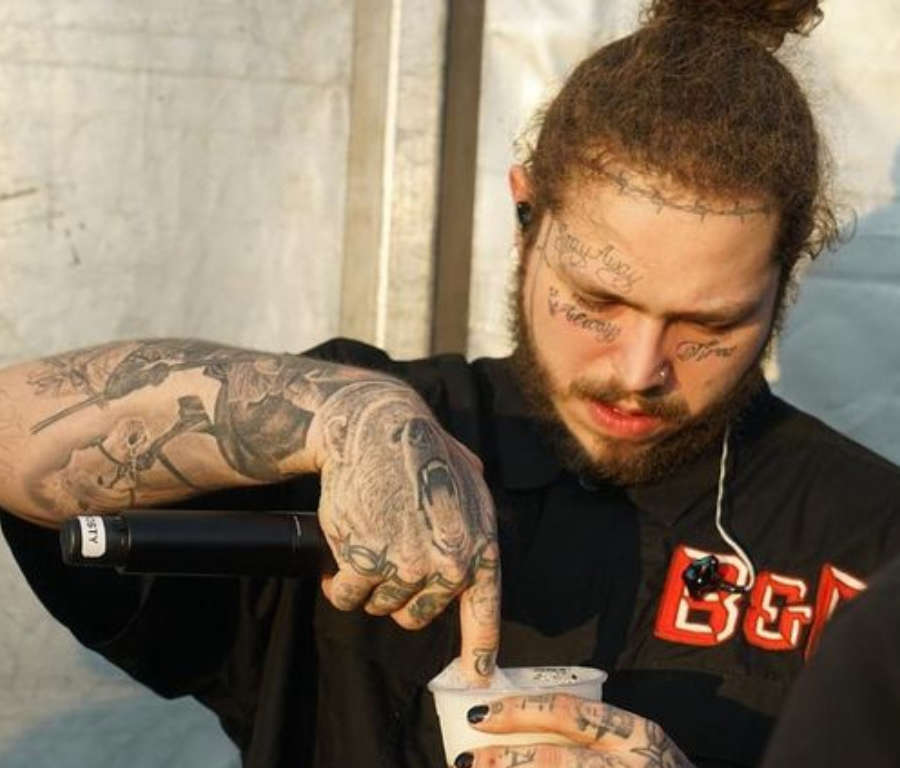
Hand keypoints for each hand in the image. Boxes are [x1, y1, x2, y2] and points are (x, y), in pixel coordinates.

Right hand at [314, 379, 499, 683]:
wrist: (377, 427)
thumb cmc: (422, 448)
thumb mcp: (469, 479)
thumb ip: (473, 520)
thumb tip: (470, 544)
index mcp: (479, 546)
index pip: (484, 612)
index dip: (480, 650)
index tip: (478, 677)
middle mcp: (449, 564)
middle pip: (415, 616)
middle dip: (398, 595)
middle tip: (388, 559)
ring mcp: (407, 565)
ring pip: (379, 606)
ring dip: (368, 584)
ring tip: (367, 543)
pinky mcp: (365, 561)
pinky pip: (347, 597)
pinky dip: (339, 583)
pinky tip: (341, 553)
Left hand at [454, 693, 692, 766]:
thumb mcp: (640, 747)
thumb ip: (595, 733)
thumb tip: (526, 725)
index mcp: (636, 732)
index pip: (568, 711)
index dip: (519, 711)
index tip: (479, 715)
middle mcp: (633, 762)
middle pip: (558, 758)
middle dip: (507, 758)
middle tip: (466, 760)